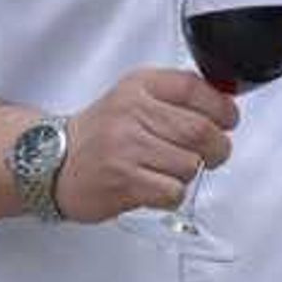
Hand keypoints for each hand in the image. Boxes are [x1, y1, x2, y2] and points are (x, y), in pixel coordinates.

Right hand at [60, 68, 237, 221]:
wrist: (52, 162)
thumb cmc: (99, 134)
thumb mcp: (132, 97)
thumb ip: (174, 97)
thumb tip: (224, 107)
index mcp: (139, 86)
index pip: (195, 88)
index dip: (222, 108)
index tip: (228, 120)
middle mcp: (133, 112)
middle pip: (200, 130)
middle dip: (218, 147)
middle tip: (214, 154)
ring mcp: (127, 147)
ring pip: (190, 164)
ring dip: (189, 173)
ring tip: (169, 171)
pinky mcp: (124, 180)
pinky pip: (173, 191)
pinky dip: (173, 194)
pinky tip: (157, 188)